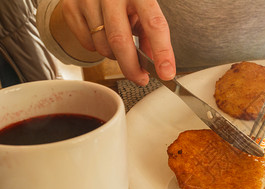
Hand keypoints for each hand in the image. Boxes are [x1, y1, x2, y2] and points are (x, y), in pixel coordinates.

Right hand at [60, 0, 175, 84]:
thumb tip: (156, 65)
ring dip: (114, 56)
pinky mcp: (71, 7)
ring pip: (102, 46)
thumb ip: (150, 36)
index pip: (154, 24)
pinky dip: (97, 48)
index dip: (162, 52)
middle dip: (132, 67)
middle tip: (140, 78)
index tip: (166, 73)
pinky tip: (102, 35)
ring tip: (119, 45)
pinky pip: (87, 43)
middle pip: (120, 40)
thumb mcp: (143, 11)